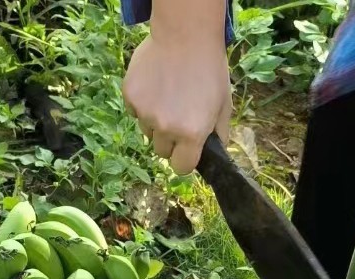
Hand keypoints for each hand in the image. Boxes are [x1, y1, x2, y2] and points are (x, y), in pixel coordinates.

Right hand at [123, 1, 231, 174]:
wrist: (185, 34)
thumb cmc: (209, 69)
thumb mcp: (224, 103)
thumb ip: (219, 133)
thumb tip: (216, 151)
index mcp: (191, 134)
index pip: (182, 168)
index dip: (184, 159)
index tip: (185, 150)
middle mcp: (166, 128)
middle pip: (162, 151)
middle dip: (169, 139)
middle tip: (178, 115)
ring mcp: (145, 114)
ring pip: (147, 132)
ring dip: (155, 121)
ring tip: (167, 95)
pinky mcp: (131, 97)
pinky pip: (135, 112)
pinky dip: (143, 103)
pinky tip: (155, 85)